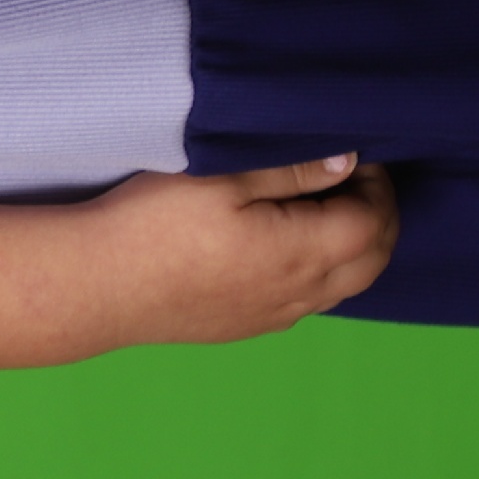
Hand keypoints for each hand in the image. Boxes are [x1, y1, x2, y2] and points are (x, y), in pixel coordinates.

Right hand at [83, 153, 398, 345]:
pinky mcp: (248, 326)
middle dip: (380, 216)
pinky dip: (325, 270)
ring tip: (326, 205)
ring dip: (355, 246)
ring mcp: (274, 316)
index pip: (373, 222)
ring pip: (346, 286)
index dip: (377, 185)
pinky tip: (292, 244)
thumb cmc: (153, 224)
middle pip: (373, 261)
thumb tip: (348, 162)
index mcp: (300, 254)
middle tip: (357, 177)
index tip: (356, 152)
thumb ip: (290, 169)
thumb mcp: (220, 177)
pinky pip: (311, 301)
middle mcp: (298, 294)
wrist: (99, 285)